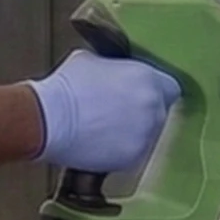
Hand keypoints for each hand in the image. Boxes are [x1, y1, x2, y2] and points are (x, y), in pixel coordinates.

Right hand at [27, 51, 179, 174]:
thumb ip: (115, 67)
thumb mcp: (92, 60)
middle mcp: (153, 108)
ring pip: (148, 136)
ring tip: (106, 129)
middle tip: (119, 113)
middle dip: (143, 113)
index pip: (171, 88)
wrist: (48, 119)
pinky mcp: (132, 159)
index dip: (156, 91)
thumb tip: (114, 72)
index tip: (142, 95)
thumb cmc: (66, 87)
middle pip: (160, 113)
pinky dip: (121, 150)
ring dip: (133, 133)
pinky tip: (100, 142)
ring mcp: (145, 136)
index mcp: (148, 79)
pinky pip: (133, 154)